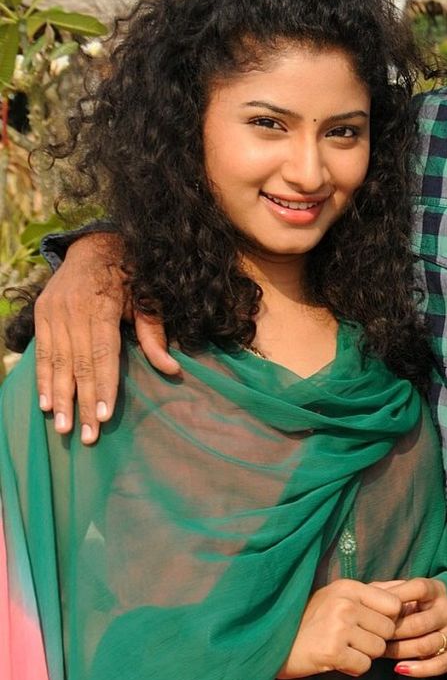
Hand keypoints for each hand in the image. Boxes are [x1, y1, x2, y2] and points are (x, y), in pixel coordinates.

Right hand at [34, 232, 178, 443]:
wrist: (94, 243)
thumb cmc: (130, 274)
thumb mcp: (148, 298)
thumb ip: (155, 334)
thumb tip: (171, 369)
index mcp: (99, 305)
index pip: (101, 354)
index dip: (102, 386)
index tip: (103, 415)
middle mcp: (71, 309)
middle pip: (77, 365)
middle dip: (80, 403)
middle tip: (85, 436)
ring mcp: (53, 311)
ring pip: (56, 362)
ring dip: (58, 397)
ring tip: (62, 427)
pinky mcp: (42, 314)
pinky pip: (41, 352)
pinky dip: (42, 379)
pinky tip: (45, 404)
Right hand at [275, 580, 405, 679]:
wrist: (272, 644)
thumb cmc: (309, 620)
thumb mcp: (338, 596)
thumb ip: (374, 592)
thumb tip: (409, 589)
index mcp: (348, 587)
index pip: (394, 604)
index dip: (388, 619)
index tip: (371, 625)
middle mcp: (345, 604)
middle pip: (388, 629)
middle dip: (375, 640)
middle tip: (351, 640)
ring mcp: (339, 627)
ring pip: (378, 649)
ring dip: (364, 655)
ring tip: (342, 648)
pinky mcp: (332, 652)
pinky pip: (364, 666)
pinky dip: (353, 668)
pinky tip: (336, 661)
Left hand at [375, 577, 446, 677]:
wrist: (434, 623)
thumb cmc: (406, 607)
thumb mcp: (397, 594)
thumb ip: (382, 592)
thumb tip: (362, 597)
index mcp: (436, 589)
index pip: (418, 589)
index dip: (396, 598)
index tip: (375, 609)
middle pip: (419, 623)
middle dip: (392, 633)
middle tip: (373, 638)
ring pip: (426, 645)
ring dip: (400, 652)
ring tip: (381, 653)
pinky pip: (440, 665)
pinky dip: (419, 669)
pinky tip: (400, 669)